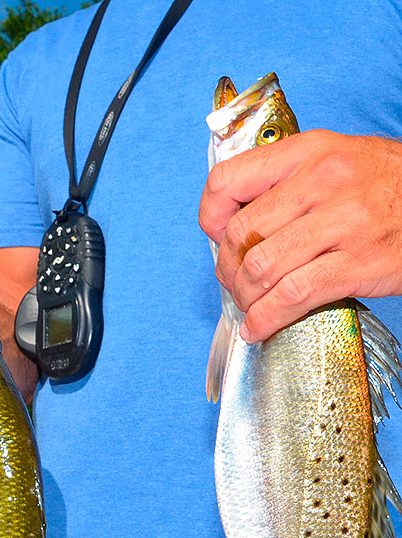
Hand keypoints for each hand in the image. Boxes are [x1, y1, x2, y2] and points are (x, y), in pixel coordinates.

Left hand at [198, 130, 401, 340]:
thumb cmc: (385, 188)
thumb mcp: (335, 163)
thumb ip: (287, 184)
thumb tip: (235, 225)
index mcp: (308, 152)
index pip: (228, 180)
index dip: (210, 216)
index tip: (216, 237)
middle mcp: (322, 182)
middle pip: (241, 234)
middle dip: (228, 270)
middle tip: (236, 284)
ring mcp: (342, 222)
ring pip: (262, 267)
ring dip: (246, 298)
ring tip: (251, 306)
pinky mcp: (357, 263)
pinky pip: (293, 295)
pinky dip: (266, 318)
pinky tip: (260, 328)